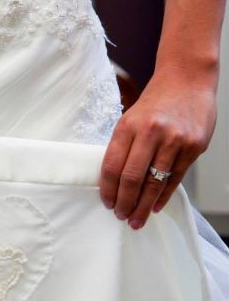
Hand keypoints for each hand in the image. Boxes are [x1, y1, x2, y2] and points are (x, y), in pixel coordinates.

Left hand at [99, 66, 217, 229]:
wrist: (187, 80)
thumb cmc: (155, 102)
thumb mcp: (131, 118)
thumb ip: (123, 146)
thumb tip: (113, 182)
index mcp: (128, 125)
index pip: (112, 166)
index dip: (108, 190)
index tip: (107, 203)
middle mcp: (151, 132)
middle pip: (132, 178)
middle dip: (125, 203)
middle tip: (121, 217)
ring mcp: (175, 140)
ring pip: (155, 182)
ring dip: (144, 205)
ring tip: (136, 219)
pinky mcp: (194, 146)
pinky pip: (176, 178)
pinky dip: (164, 196)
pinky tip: (155, 206)